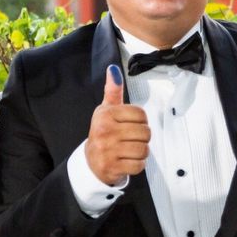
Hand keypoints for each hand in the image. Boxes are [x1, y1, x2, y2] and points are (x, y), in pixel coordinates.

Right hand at [85, 65, 149, 185]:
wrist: (91, 161)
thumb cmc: (103, 133)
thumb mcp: (106, 110)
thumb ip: (113, 90)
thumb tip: (113, 69)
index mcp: (106, 115)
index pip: (141, 115)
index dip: (140, 121)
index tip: (130, 125)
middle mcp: (105, 131)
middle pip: (145, 133)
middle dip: (142, 138)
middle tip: (130, 139)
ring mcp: (108, 150)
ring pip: (143, 149)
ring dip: (140, 152)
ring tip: (129, 150)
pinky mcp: (112, 167)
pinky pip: (138, 165)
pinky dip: (137, 164)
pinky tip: (127, 160)